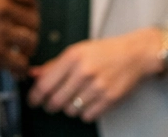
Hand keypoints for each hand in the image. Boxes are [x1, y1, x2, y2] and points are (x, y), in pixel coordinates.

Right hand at [0, 0, 39, 73]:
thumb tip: (0, 1)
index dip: (31, 7)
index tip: (28, 15)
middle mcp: (1, 10)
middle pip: (33, 20)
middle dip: (30, 30)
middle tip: (23, 39)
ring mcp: (0, 32)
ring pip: (30, 42)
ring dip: (26, 50)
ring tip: (19, 54)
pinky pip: (20, 64)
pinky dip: (20, 69)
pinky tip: (13, 70)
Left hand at [28, 27, 164, 120]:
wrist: (134, 54)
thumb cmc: (104, 51)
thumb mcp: (77, 51)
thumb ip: (54, 64)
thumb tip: (34, 74)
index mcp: (72, 56)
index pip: (46, 83)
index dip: (35, 96)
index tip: (33, 101)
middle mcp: (84, 71)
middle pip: (56, 100)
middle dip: (50, 105)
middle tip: (51, 103)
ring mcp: (98, 86)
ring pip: (71, 110)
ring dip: (69, 108)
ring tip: (75, 98)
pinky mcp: (110, 98)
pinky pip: (87, 116)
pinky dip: (84, 113)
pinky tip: (87, 103)